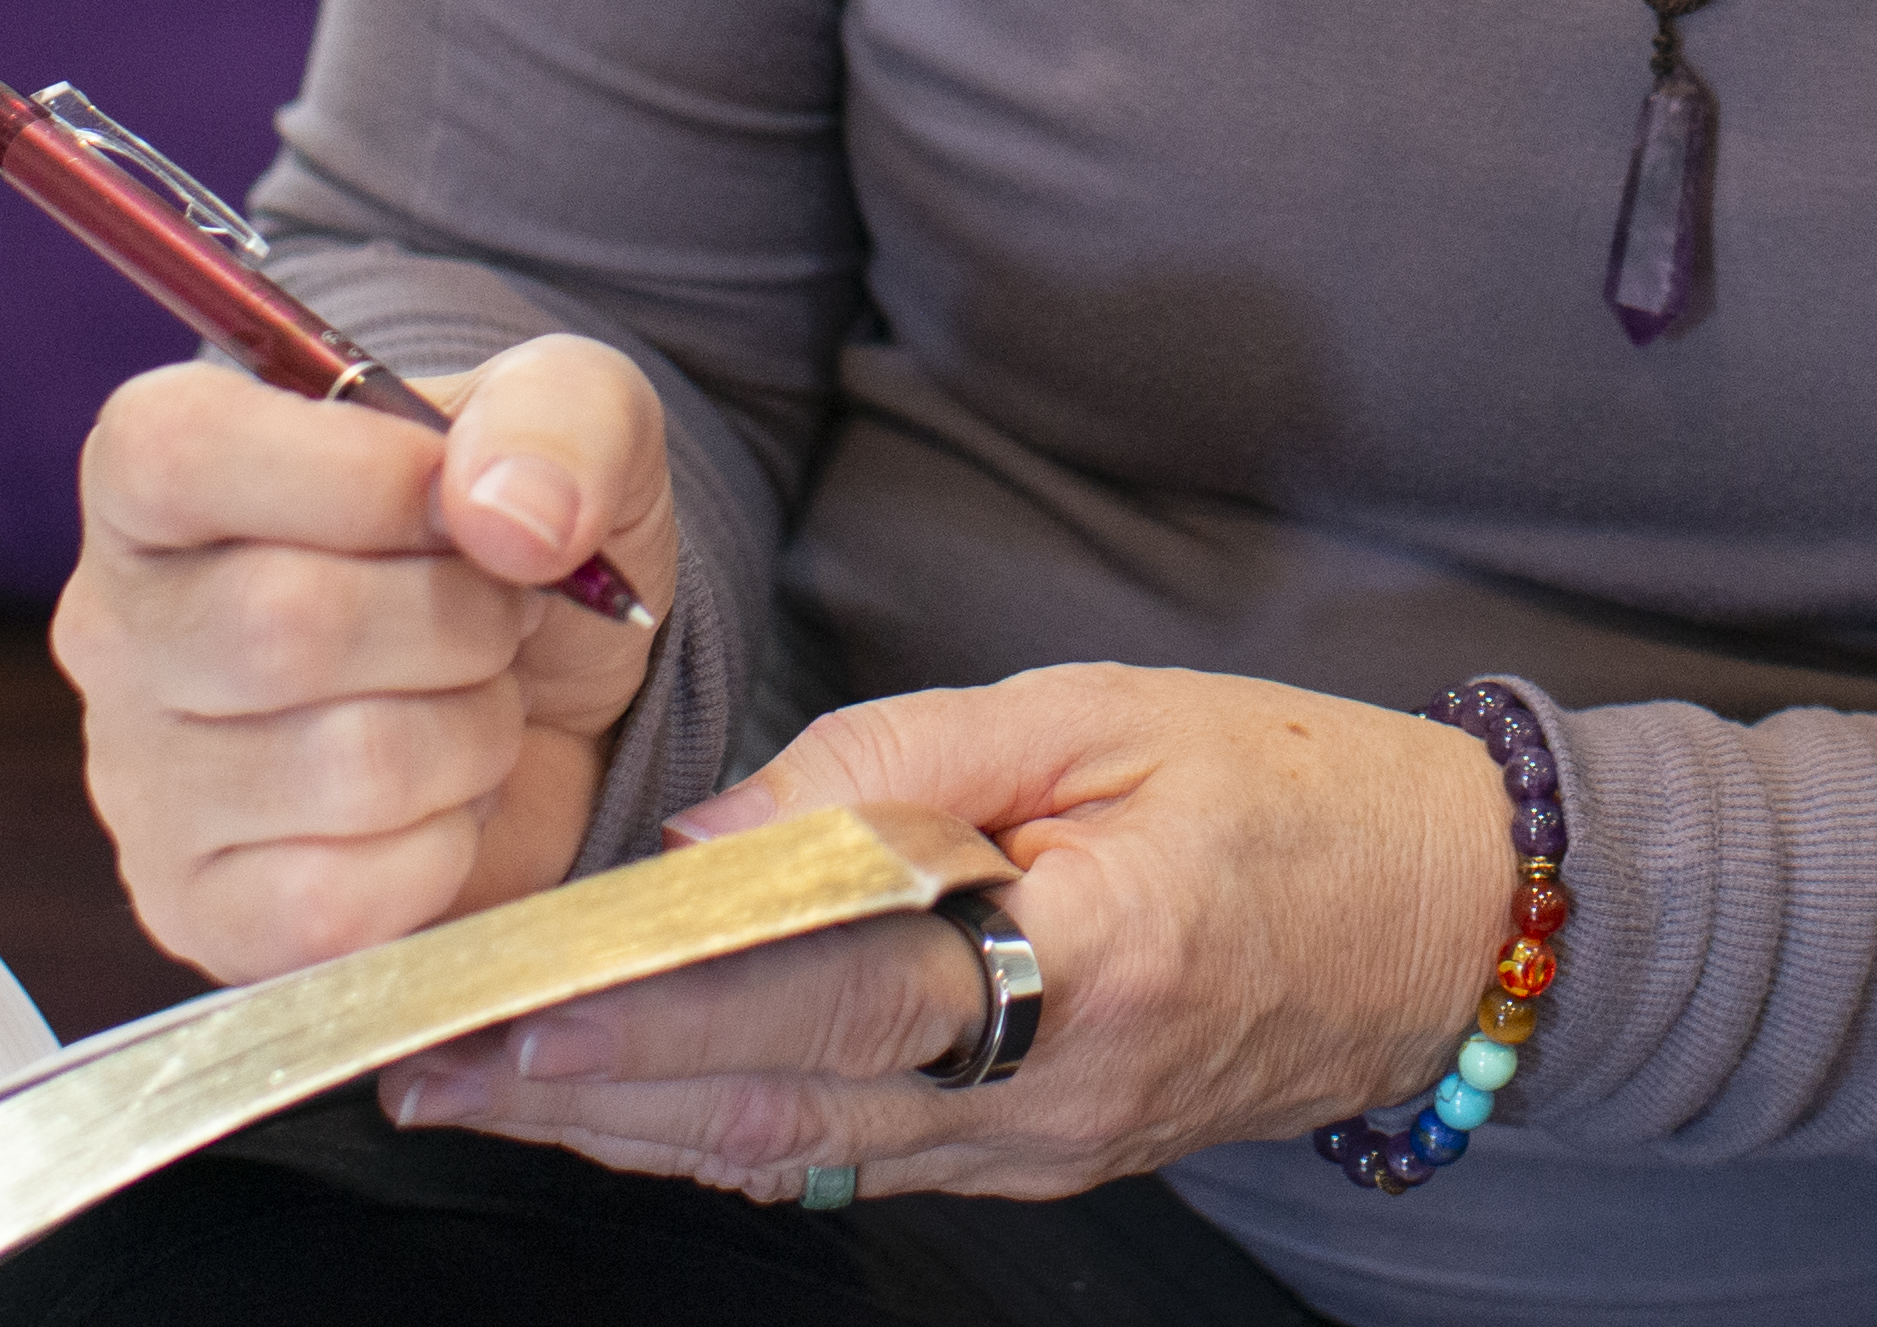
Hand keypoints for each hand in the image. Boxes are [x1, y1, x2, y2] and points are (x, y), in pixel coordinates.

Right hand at [51, 342, 676, 981]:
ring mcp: (140, 785)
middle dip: (461, 620)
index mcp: (154, 472)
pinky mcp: (198, 913)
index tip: (458, 502)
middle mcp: (114, 626)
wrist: (555, 708)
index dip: (364, 477)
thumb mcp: (575, 414)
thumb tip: (509, 515)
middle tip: (496, 618)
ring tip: (470, 705)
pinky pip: (340, 902)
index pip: (185, 454)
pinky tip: (438, 805)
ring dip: (472, 735)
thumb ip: (557, 412)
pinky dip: (443, 850)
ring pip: (345, 767)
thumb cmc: (518, 545)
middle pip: (286, 625)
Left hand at [384, 665, 1520, 1205]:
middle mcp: (1054, 1089)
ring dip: (624, 1123)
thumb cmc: (1296, 789)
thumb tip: (720, 829)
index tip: (526, 990)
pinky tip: (630, 1108)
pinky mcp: (1036, 1165)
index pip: (836, 986)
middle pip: (775, 1100)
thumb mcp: (1107, 711)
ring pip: (790, 1150)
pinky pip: (848, 1157)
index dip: (668, 997)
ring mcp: (1041, 1150)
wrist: (1450, 926)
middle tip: (426, 1064)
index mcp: (1093, 953)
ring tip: (483, 1091)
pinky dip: (721, 1132)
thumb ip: (902, 758)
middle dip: (584, 1089)